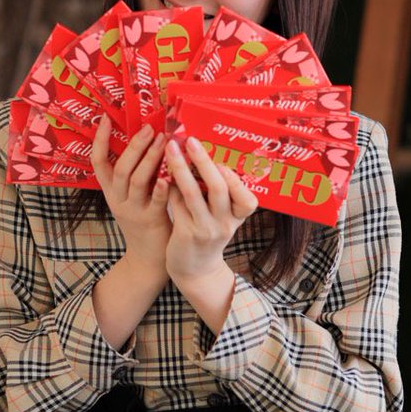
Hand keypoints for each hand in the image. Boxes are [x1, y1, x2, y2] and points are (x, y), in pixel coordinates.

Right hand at [90, 116, 170, 265]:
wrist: (148, 258)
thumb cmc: (144, 219)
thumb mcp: (132, 196)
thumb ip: (137, 172)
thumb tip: (149, 139)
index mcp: (111, 190)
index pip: (98, 162)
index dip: (100, 140)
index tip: (105, 118)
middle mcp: (118, 199)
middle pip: (121, 169)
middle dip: (135, 146)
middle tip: (149, 128)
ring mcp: (133, 211)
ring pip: (137, 181)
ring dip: (150, 159)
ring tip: (163, 142)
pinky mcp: (151, 221)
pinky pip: (155, 201)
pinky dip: (161, 187)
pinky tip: (170, 176)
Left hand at [163, 137, 259, 282]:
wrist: (196, 270)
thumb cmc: (208, 232)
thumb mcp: (220, 215)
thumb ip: (216, 192)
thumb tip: (199, 153)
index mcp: (237, 217)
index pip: (248, 200)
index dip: (236, 181)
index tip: (221, 163)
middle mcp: (224, 224)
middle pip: (219, 189)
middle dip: (204, 162)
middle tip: (191, 141)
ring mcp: (205, 230)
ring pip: (193, 195)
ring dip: (181, 169)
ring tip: (170, 150)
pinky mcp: (185, 234)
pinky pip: (176, 204)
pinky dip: (170, 187)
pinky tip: (162, 174)